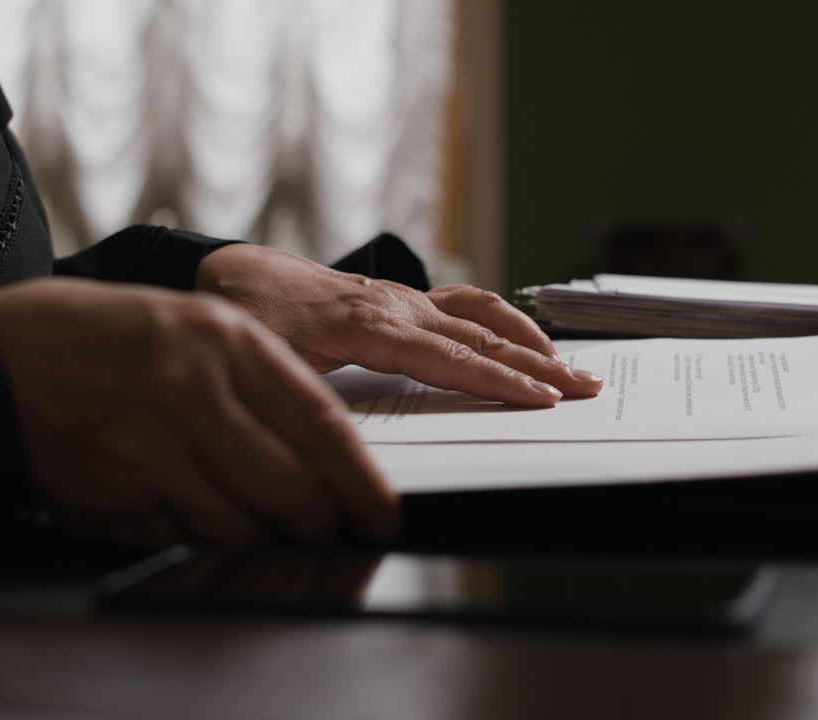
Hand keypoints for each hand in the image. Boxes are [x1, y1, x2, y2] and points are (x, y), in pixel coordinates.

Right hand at [0, 278, 395, 547]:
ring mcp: (148, 448)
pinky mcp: (110, 495)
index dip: (361, 481)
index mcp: (223, 339)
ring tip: (258, 519)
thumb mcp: (190, 323)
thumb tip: (328, 445)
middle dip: (322, 522)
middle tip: (332, 528)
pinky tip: (191, 512)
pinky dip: (202, 539)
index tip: (382, 511)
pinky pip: (185, 539)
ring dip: (263, 535)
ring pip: (243, 526)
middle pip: (292, 490)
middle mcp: (190, 392)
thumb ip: (259, 375)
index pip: (321, 425)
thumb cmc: (97, 336)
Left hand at [196, 244, 602, 407]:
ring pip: (482, 314)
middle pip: (482, 337)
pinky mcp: (402, 298)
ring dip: (531, 339)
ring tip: (570, 366)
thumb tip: (349, 445)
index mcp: (370, 326)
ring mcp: (403, 298)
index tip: (543, 398)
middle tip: (586, 387)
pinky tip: (524, 336)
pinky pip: (465, 303)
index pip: (452, 359)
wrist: (231, 274)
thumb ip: (314, 400)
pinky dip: (503, 320)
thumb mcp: (271, 368)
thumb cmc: (248, 323)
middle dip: (538, 364)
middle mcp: (397, 306)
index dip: (500, 380)